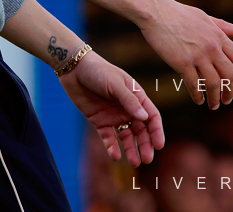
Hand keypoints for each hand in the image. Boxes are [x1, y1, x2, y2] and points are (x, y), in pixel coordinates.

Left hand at [58, 50, 162, 166]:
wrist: (74, 69)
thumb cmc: (98, 71)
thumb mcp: (114, 84)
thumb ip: (128, 100)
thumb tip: (144, 118)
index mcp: (136, 97)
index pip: (151, 117)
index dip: (156, 131)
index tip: (158, 145)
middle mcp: (127, 108)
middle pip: (141, 130)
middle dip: (145, 145)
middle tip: (147, 159)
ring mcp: (114, 116)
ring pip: (126, 137)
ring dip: (131, 149)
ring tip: (134, 163)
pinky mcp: (100, 121)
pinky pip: (108, 137)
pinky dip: (112, 147)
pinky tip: (115, 156)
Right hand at [137, 0, 232, 108]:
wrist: (156, 12)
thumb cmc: (178, 13)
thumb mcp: (204, 17)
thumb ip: (222, 26)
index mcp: (218, 35)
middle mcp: (211, 47)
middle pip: (230, 75)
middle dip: (230, 91)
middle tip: (226, 100)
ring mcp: (197, 55)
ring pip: (214, 84)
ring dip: (215, 98)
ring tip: (213, 105)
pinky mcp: (182, 63)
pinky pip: (194, 85)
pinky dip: (198, 96)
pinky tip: (198, 100)